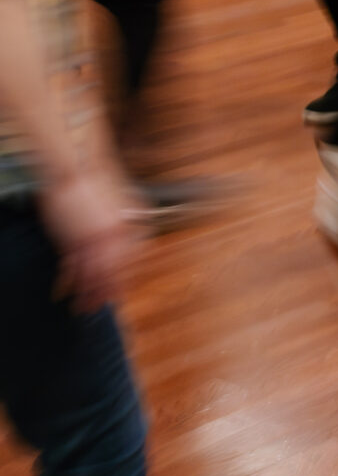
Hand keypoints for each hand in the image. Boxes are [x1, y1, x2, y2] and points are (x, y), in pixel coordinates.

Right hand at [44, 169, 134, 311]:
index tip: (122, 290)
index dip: (126, 278)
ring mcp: (93, 240)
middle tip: (105, 305)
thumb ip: (126, 221)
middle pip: (114, 272)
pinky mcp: (71, 240)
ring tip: (85, 309)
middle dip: (109, 291)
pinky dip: (70, 284)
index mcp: (130, 227)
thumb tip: (130, 237)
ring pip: (93, 275)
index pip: (131, 261)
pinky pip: (72, 269)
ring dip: (89, 294)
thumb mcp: (121, 202)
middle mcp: (115, 237)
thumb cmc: (96, 179)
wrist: (77, 166)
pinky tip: (67, 295)